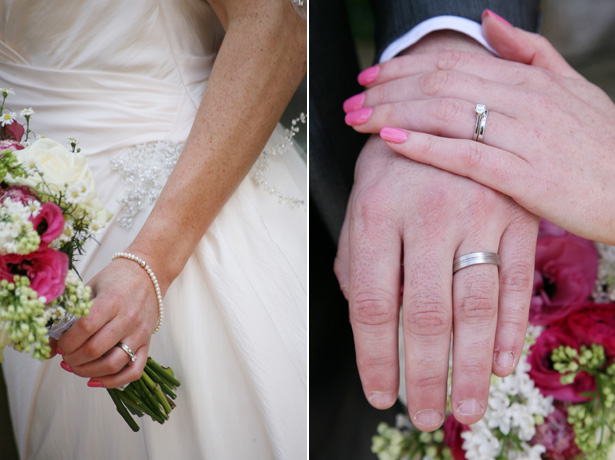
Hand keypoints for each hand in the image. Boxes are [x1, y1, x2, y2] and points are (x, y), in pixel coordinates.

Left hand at [56, 251, 159, 387]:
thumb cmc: (116, 279)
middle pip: (96, 349)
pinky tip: (95, 380)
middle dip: (73, 358)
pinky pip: (134, 370)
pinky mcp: (147, 343)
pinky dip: (114, 381)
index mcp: (113, 300)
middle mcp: (128, 318)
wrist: (147, 275)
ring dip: (88, 371)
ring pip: (113, 364)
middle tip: (65, 355)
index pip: (85, 327)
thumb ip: (70, 312)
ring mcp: (140, 333)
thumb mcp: (90, 288)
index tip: (59, 342)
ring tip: (76, 366)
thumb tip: (49, 343)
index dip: (67, 340)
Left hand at [336, 134, 537, 430]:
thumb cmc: (392, 164)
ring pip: (474, 307)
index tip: (380, 395)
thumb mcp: (360, 202)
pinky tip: (501, 363)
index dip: (373, 358)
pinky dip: (509, 329)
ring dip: (471, 368)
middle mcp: (426, 215)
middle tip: (426, 416)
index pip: (369, 303)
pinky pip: (514, 283)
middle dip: (424, 376)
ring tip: (467, 408)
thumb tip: (366, 324)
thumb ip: (355, 263)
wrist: (443, 107)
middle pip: (423, 315)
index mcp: (376, 212)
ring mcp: (476, 214)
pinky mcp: (514, 216)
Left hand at [345, 12, 614, 243]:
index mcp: (528, 79)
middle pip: (439, 83)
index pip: (452, 62)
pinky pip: (465, 155)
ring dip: (394, 113)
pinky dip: (424, 146)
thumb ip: (528, 52)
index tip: (370, 76)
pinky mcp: (525, 176)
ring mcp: (523, 137)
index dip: (403, 68)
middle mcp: (522, 100)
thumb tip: (488, 22)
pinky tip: (391, 141)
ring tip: (358, 119)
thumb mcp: (570, 87)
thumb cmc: (600, 144)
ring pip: (445, 113)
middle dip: (387, 89)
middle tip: (352, 100)